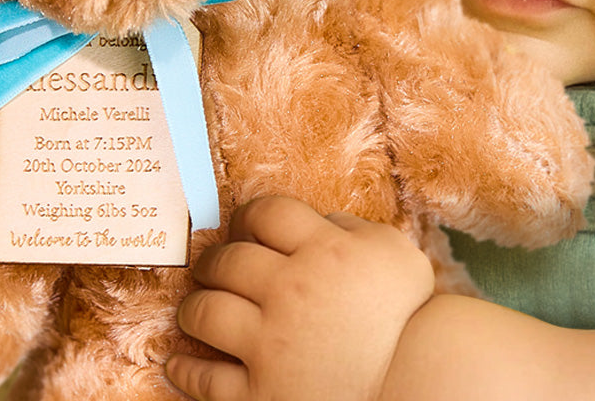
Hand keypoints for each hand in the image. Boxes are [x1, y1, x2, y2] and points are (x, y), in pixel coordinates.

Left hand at [166, 196, 435, 400]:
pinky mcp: (259, 395)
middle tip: (212, 265)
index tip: (243, 224)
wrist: (416, 384)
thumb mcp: (391, 251)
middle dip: (214, 259)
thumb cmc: (408, 314)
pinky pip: (204, 379)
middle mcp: (289, 290)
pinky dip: (185, 368)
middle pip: (229, 259)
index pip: (266, 212)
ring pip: (205, 312)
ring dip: (193, 306)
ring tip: (194, 307)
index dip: (248, 214)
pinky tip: (178, 362)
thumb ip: (351, 227)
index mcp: (322, 249)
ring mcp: (270, 344)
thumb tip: (318, 221)